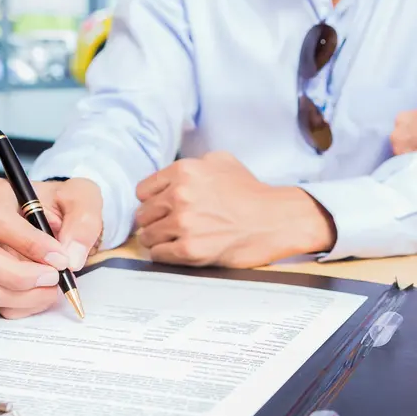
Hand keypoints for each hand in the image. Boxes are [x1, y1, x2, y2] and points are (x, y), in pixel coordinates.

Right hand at [0, 177, 102, 318]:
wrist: (59, 220)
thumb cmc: (63, 205)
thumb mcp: (83, 200)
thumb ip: (83, 223)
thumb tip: (71, 259)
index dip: (28, 244)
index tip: (59, 258)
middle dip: (21, 275)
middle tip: (54, 278)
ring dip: (24, 295)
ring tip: (53, 287)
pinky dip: (22, 305)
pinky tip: (41, 293)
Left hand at [134, 152, 332, 267]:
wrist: (273, 220)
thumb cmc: (250, 192)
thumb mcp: (222, 160)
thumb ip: (192, 163)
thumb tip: (169, 177)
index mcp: (184, 171)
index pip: (142, 190)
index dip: (152, 200)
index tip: (162, 207)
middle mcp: (180, 195)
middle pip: (143, 214)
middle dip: (155, 220)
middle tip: (169, 225)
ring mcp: (183, 223)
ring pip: (148, 236)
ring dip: (159, 239)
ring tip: (176, 239)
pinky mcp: (190, 250)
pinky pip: (158, 254)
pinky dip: (166, 254)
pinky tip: (180, 250)